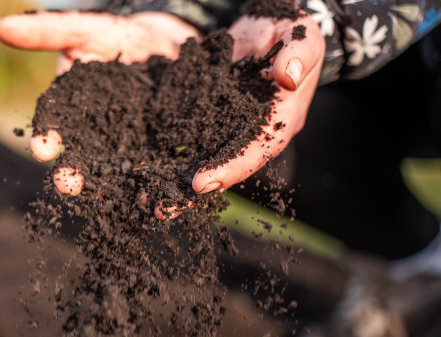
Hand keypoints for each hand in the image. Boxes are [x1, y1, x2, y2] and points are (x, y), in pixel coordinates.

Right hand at [0, 9, 202, 185]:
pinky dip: (157, 191)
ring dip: (115, 193)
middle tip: (68, 185)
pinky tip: (159, 204)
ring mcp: (126, 152)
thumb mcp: (85, 29)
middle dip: (72, 175)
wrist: (167, 43)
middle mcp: (94, 140)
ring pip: (116, 178)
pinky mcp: (157, 157)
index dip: (44, 139)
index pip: (52, 129)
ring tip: (109, 201)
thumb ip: (47, 31)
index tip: (41, 148)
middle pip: (80, 162)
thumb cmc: (118, 37)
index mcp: (69, 114)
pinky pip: (155, 177)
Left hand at [155, 11, 324, 217]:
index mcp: (279, 121)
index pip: (255, 151)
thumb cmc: (290, 30)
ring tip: (145, 199)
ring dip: (172, 180)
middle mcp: (251, 132)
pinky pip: (184, 138)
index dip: (229, 168)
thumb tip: (286, 76)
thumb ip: (298, 54)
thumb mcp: (301, 35)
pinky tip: (139, 168)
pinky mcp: (207, 117)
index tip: (200, 183)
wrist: (269, 23)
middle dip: (192, 191)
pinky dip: (163, 154)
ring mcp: (227, 127)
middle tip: (163, 209)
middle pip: (222, 167)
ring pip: (198, 159)